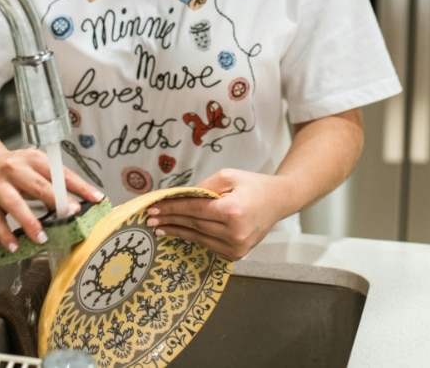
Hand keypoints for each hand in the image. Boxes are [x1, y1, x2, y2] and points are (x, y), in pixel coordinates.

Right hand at [0, 147, 104, 253]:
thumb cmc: (12, 168)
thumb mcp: (34, 167)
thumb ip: (53, 183)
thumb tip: (80, 202)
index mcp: (33, 159)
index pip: (60, 173)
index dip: (79, 186)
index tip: (95, 198)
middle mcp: (15, 169)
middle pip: (38, 185)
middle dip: (57, 200)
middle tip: (72, 213)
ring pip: (14, 203)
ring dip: (29, 221)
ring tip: (42, 237)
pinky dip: (5, 235)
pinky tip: (15, 246)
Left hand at [146, 168, 289, 259]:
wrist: (279, 201)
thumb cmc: (253, 185)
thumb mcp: (228, 176)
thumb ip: (203, 187)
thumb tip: (179, 198)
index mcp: (233, 212)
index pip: (194, 211)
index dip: (171, 209)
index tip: (153, 208)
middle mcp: (235, 233)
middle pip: (194, 225)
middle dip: (170, 220)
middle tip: (150, 217)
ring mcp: (237, 247)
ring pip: (198, 238)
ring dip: (177, 231)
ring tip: (160, 226)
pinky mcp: (237, 254)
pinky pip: (208, 245)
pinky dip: (193, 237)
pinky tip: (179, 232)